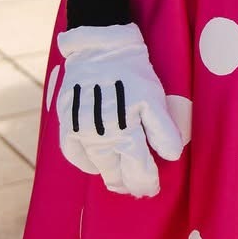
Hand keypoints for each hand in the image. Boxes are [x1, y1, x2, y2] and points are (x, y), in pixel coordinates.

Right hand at [55, 23, 184, 195]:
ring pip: (95, 163)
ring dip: (107, 175)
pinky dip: (82, 162)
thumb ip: (162, 129)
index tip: (152, 190)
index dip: (146, 181)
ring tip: (118, 182)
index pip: (137, 167)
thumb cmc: (133, 73)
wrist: (101, 47)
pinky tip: (93, 165)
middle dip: (128, 182)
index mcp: (125, 128)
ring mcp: (80, 128)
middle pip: (115, 169)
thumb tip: (171, 157)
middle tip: (137, 191)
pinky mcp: (66, 120)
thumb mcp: (154, 97)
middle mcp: (100, 133)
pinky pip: (71, 151)